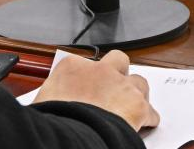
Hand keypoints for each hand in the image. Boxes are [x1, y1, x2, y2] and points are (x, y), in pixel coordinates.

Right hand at [33, 51, 159, 130]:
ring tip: (131, 107)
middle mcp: (98, 70)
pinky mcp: (136, 105)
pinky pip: (150, 110)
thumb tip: (51, 107)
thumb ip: (53, 97)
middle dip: (118, 72)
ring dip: (136, 93)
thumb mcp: (43, 102)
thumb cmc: (52, 119)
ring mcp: (120, 85)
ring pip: (138, 82)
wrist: (69, 134)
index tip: (84, 88)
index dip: (86, 78)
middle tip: (114, 89)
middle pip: (117, 60)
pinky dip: (148, 118)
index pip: (81, 64)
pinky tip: (143, 126)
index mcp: (71, 67)